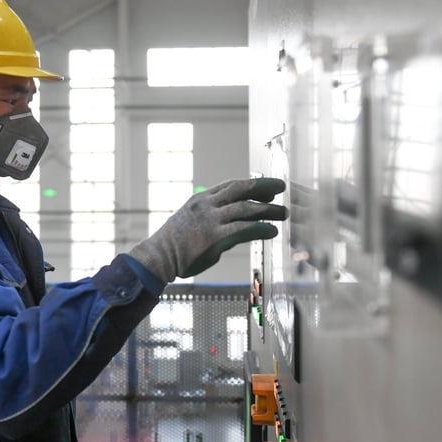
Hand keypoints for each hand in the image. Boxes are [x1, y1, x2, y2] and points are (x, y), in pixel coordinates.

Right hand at [128, 178, 287, 281]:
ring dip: (268, 210)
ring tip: (283, 213)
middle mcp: (206, 205)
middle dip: (264, 187)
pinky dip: (260, 228)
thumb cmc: (175, 244)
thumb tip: (235, 224)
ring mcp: (210, 220)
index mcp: (201, 199)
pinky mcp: (214, 238)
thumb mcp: (191, 220)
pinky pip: (243, 229)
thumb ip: (213, 218)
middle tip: (282, 188)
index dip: (253, 184)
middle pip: (241, 189)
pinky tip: (272, 231)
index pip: (231, 185)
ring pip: (246, 209)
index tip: (269, 187)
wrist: (158, 257)